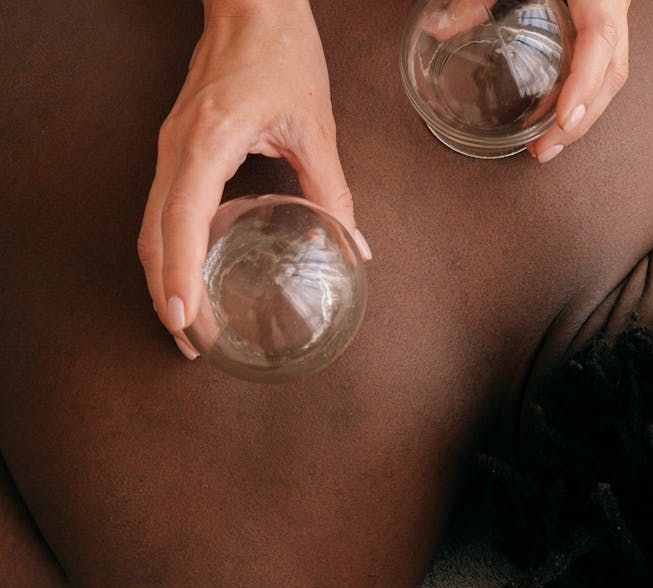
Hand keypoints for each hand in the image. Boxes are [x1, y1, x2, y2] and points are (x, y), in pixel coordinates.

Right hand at [138, 0, 355, 359]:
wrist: (252, 7)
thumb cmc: (282, 53)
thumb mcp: (316, 126)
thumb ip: (334, 188)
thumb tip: (355, 244)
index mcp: (208, 139)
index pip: (179, 218)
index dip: (177, 273)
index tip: (183, 319)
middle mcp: (177, 146)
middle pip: (152, 232)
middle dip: (165, 291)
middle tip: (189, 342)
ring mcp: (170, 146)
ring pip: (150, 223)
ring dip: (163, 274)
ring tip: (188, 321)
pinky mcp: (178, 147)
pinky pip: (163, 206)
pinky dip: (170, 247)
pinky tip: (192, 272)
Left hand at [529, 0, 630, 162]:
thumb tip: (438, 27)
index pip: (600, 40)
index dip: (585, 84)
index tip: (565, 118)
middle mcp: (613, 9)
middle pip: (611, 73)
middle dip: (582, 118)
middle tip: (546, 150)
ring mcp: (614, 22)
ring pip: (610, 78)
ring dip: (581, 118)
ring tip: (546, 148)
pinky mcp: (604, 30)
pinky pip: (600, 71)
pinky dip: (579, 99)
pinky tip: (554, 122)